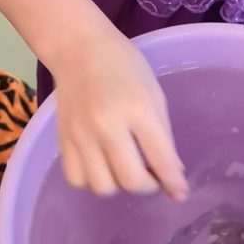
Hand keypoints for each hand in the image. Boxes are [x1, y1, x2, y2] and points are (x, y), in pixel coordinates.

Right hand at [50, 22, 187, 198]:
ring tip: (126, 169)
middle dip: (148, 186)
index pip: (160, 158)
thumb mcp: (154, 93)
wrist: (78, 49)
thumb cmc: (124, 65)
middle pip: (130, 181)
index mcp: (138, 109)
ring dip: (120, 186)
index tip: (180, 193)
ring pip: (102, 187)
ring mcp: (81, 135)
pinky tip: (102, 167)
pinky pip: (77, 179)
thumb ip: (163, 134)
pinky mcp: (63, 140)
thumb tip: (173, 172)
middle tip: (153, 176)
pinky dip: (93, 181)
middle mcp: (107, 126)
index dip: (174, 182)